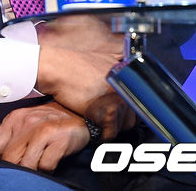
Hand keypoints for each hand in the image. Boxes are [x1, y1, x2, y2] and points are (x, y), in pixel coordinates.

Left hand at [0, 101, 88, 171]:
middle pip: (9, 159)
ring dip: (32, 169)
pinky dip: (47, 169)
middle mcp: (27, 123)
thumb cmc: (48, 122)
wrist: (78, 115)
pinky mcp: (58, 142)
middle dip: (16, 166)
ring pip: (26, 165)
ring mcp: (43, 132)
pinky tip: (50, 161)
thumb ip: (3, 136)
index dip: (1, 157)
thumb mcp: (23, 124)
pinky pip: (45, 167)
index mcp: (15, 118)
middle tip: (26, 164)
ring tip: (38, 163)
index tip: (10, 159)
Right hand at [35, 17, 133, 137]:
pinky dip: (101, 133)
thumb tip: (128, 84)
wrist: (58, 68)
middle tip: (102, 115)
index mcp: (127, 74)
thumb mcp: (103, 61)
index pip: (137, 100)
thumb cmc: (74, 65)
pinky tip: (91, 121)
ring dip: (110, 126)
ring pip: (123, 126)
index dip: (126, 109)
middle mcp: (127, 86)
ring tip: (96, 118)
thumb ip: (118, 73)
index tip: (118, 112)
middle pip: (133, 116)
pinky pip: (110, 133)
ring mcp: (118, 99)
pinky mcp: (106, 111)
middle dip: (118, 120)